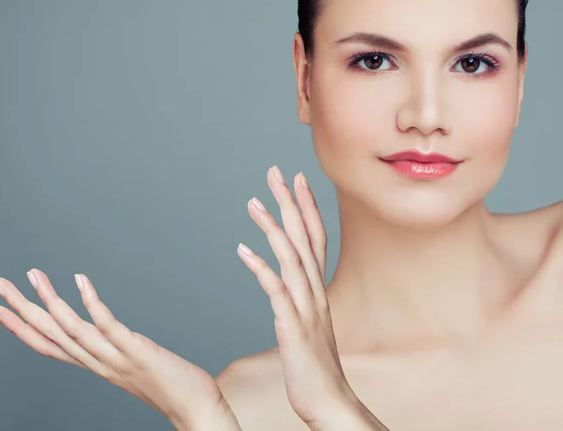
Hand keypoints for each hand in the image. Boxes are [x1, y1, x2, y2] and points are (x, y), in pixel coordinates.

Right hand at [0, 269, 240, 430]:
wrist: (196, 410)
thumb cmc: (168, 384)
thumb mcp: (131, 364)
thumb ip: (113, 350)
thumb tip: (104, 331)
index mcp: (95, 365)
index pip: (48, 346)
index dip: (20, 328)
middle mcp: (98, 363)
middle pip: (50, 335)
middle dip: (20, 310)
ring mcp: (115, 358)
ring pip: (72, 329)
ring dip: (49, 301)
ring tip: (33, 275)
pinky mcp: (136, 350)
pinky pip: (107, 324)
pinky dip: (91, 302)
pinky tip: (80, 280)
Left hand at [238, 166, 387, 430]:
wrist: (330, 400)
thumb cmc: (317, 362)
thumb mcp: (312, 320)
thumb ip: (302, 295)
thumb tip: (288, 277)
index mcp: (317, 286)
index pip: (316, 236)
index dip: (308, 205)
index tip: (299, 179)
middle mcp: (314, 289)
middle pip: (304, 236)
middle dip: (290, 201)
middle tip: (275, 172)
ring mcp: (305, 306)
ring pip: (291, 256)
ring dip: (273, 227)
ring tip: (253, 202)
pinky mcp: (293, 325)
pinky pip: (275, 290)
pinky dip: (261, 267)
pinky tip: (243, 250)